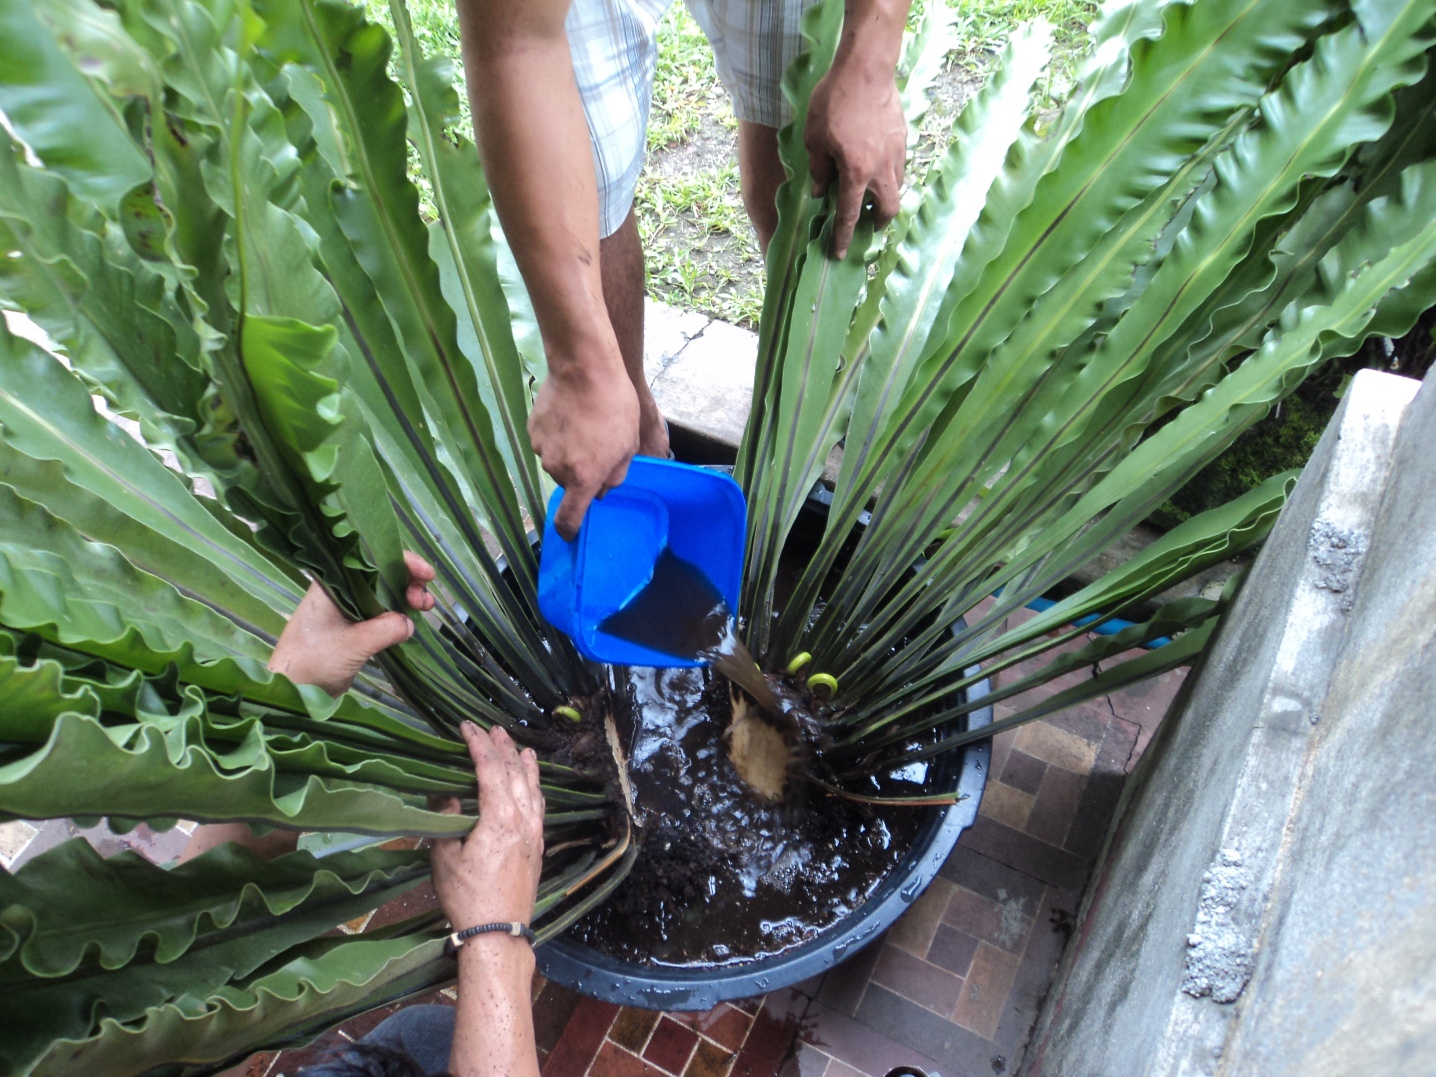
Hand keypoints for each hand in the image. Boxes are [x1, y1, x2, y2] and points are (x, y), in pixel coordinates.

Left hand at [266, 551, 436, 696]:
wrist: (291, 691)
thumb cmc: (313, 660)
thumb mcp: (353, 644)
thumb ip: (385, 629)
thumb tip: (409, 622)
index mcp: (333, 584)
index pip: (372, 560)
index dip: (402, 562)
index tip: (426, 574)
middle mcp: (340, 591)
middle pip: (381, 575)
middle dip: (408, 582)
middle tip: (424, 602)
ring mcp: (346, 610)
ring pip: (382, 595)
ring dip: (405, 598)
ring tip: (424, 609)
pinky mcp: (352, 628)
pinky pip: (379, 614)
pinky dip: (397, 614)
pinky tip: (410, 621)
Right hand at [430, 723, 544, 928]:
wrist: (498, 932)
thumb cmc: (467, 897)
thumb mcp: (444, 857)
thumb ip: (445, 820)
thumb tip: (445, 795)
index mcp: (499, 817)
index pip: (490, 769)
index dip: (478, 744)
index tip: (467, 727)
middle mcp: (523, 819)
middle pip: (515, 773)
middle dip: (503, 748)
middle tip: (493, 729)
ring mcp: (534, 832)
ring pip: (533, 788)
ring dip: (526, 765)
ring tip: (522, 748)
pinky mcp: (538, 846)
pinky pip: (539, 806)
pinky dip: (535, 788)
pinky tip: (533, 787)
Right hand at [528, 351, 639, 540]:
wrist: (584, 368)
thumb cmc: (614, 406)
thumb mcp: (628, 447)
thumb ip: (615, 476)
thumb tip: (603, 490)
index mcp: (583, 478)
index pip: (569, 518)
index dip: (569, 530)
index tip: (570, 535)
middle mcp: (557, 469)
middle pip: (567, 483)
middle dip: (581, 472)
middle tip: (598, 446)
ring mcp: (541, 448)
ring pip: (557, 461)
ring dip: (569, 452)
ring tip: (585, 425)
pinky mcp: (532, 430)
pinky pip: (546, 442)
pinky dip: (557, 435)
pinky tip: (571, 415)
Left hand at [805, 53, 905, 258]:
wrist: (866, 68)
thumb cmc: (834, 101)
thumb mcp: (814, 138)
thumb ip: (818, 169)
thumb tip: (821, 191)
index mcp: (856, 174)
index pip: (850, 215)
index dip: (843, 237)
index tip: (839, 254)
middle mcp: (881, 169)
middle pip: (888, 209)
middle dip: (877, 222)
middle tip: (866, 223)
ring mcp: (896, 152)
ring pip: (897, 187)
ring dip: (884, 196)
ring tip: (870, 193)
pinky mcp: (903, 136)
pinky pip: (898, 165)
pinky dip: (888, 174)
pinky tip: (876, 164)